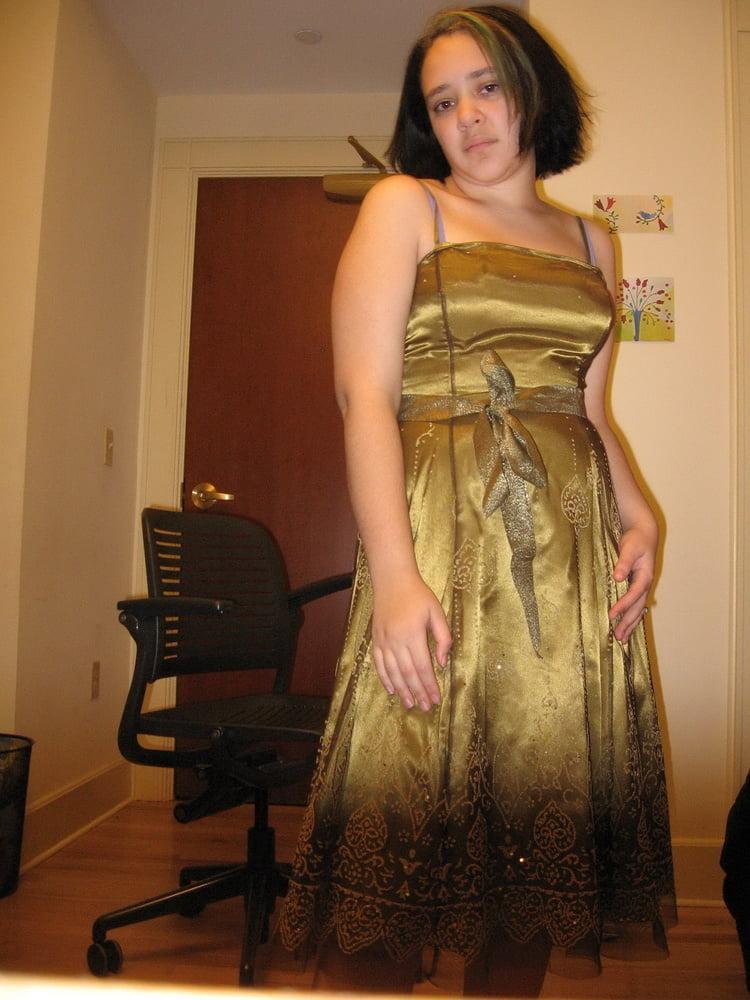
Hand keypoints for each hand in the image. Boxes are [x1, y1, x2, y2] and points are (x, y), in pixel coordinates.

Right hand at [371, 575, 451, 710]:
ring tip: (410, 704)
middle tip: (425, 707)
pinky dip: (385, 679)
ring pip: (393, 672)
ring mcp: (384, 641)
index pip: (423, 666)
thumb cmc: (418, 595)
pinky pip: (379, 664)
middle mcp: (396, 640)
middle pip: (407, 673)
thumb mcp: (437, 612)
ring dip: (402, 690)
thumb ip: (443, 637)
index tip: (436, 698)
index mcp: (413, 634)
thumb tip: (442, 663)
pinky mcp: (376, 640)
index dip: (430, 685)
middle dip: (417, 692)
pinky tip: (392, 690)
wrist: (392, 581)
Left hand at [608, 525, 656, 642]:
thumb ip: (623, 562)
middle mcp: (645, 584)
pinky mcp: (637, 586)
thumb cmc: (636, 540)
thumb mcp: (629, 548)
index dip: (623, 606)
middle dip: (628, 623)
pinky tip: (625, 627)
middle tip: (619, 638)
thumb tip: (618, 577)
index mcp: (645, 576)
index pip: (633, 594)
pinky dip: (631, 617)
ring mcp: (642, 587)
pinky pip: (634, 605)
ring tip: (622, 639)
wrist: (644, 533)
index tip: (611, 615)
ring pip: (637, 609)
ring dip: (630, 624)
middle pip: (637, 608)